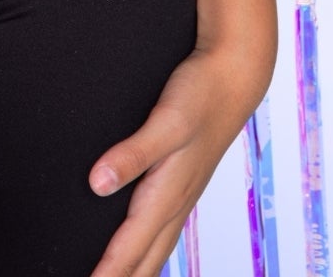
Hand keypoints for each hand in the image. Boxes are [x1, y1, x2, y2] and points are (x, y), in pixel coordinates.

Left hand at [85, 40, 274, 276]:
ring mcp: (184, 193)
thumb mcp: (167, 121)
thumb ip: (134, 153)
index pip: (131, 246)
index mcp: (168, 192)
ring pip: (158, 248)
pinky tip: (143, 246)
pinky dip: (149, 249)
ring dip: (137, 270)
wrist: (235, 76)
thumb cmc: (201, 95)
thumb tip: (98, 184)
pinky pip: (164, 229)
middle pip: (146, 258)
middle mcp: (177, 200)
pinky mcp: (185, 181)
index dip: (108, 272)